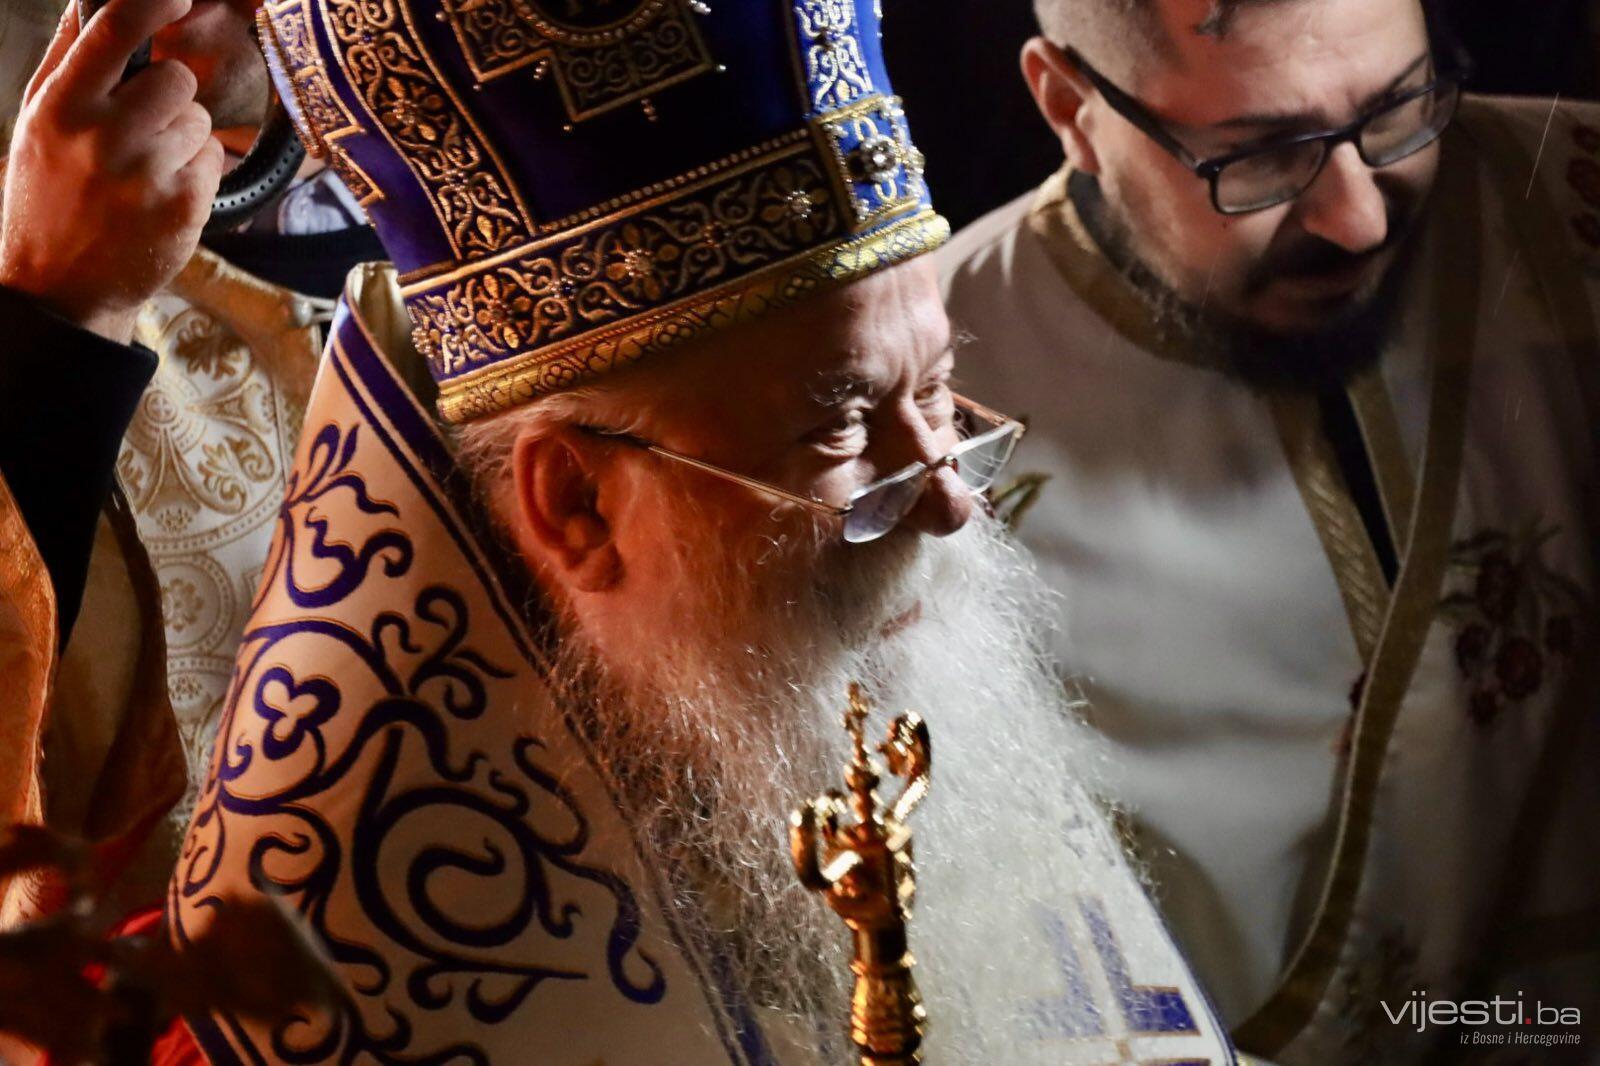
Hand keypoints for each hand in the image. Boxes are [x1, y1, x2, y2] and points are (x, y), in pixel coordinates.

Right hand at [0, 0, 223, 343]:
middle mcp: (104, 134)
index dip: (153, 3)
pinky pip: (214, 159)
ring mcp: (147, 172)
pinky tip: (162, 193)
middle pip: (177, 78)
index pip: (115, 30)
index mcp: (62, 105)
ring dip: (184, 137)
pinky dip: (198, 171)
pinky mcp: (184, 204)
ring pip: (200, 120)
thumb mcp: (36, 122)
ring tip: (144, 169)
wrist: (59, 285)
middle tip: (142, 127)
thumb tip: (87, 2)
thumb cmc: (48, 193)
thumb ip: (65, 60)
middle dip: (170, 97)